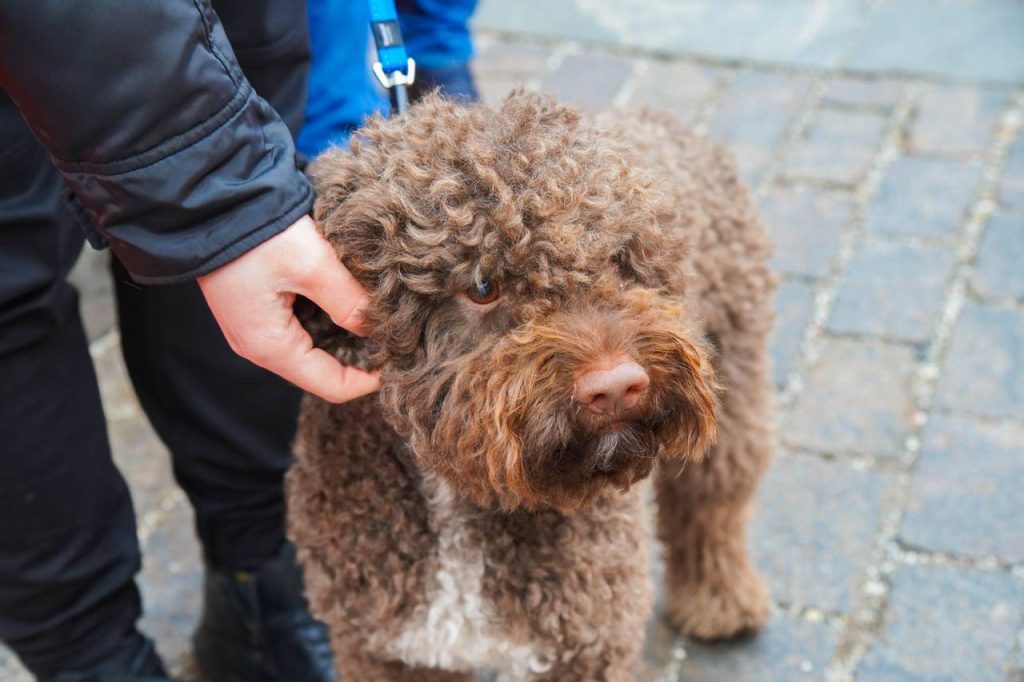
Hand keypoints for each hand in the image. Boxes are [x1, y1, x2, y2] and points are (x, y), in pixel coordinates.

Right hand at [198, 215, 379, 402]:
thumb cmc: (256, 232)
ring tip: (378, 314)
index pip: (331, 386)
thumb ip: (350, 301)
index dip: (369, 379)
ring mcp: (255, 327)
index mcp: (270, 347)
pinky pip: (299, 325)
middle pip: (322, 370)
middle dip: (360, 356)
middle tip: (396, 334)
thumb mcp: (313, 266)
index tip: (402, 359)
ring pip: (313, 346)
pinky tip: (348, 297)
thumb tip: (380, 328)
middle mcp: (259, 346)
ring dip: (344, 334)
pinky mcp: (256, 306)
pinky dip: (327, 316)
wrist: (210, 197)